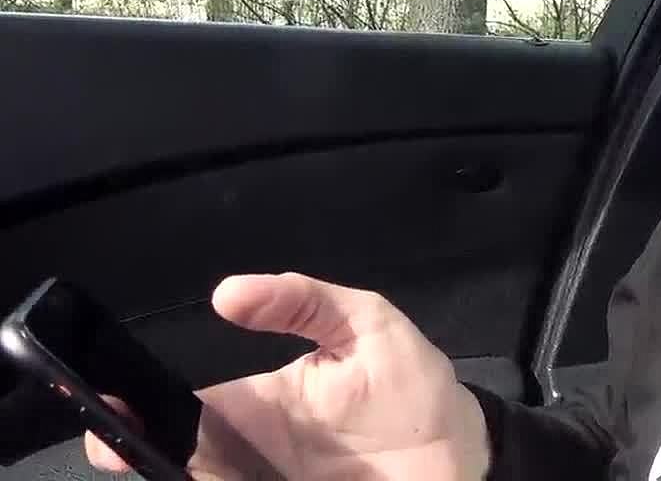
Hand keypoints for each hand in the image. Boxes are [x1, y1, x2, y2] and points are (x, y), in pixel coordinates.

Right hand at [84, 272, 491, 480]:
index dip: (139, 412)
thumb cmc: (411, 382)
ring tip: (159, 463)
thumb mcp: (365, 323)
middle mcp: (251, 454)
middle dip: (135, 451)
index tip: (106, 410)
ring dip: (177, 473)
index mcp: (257, 407)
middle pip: (178, 459)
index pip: (184, 411)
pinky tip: (205, 474)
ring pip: (203, 480)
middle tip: (113, 446)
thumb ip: (304, 302)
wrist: (461, 449)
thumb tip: (227, 292)